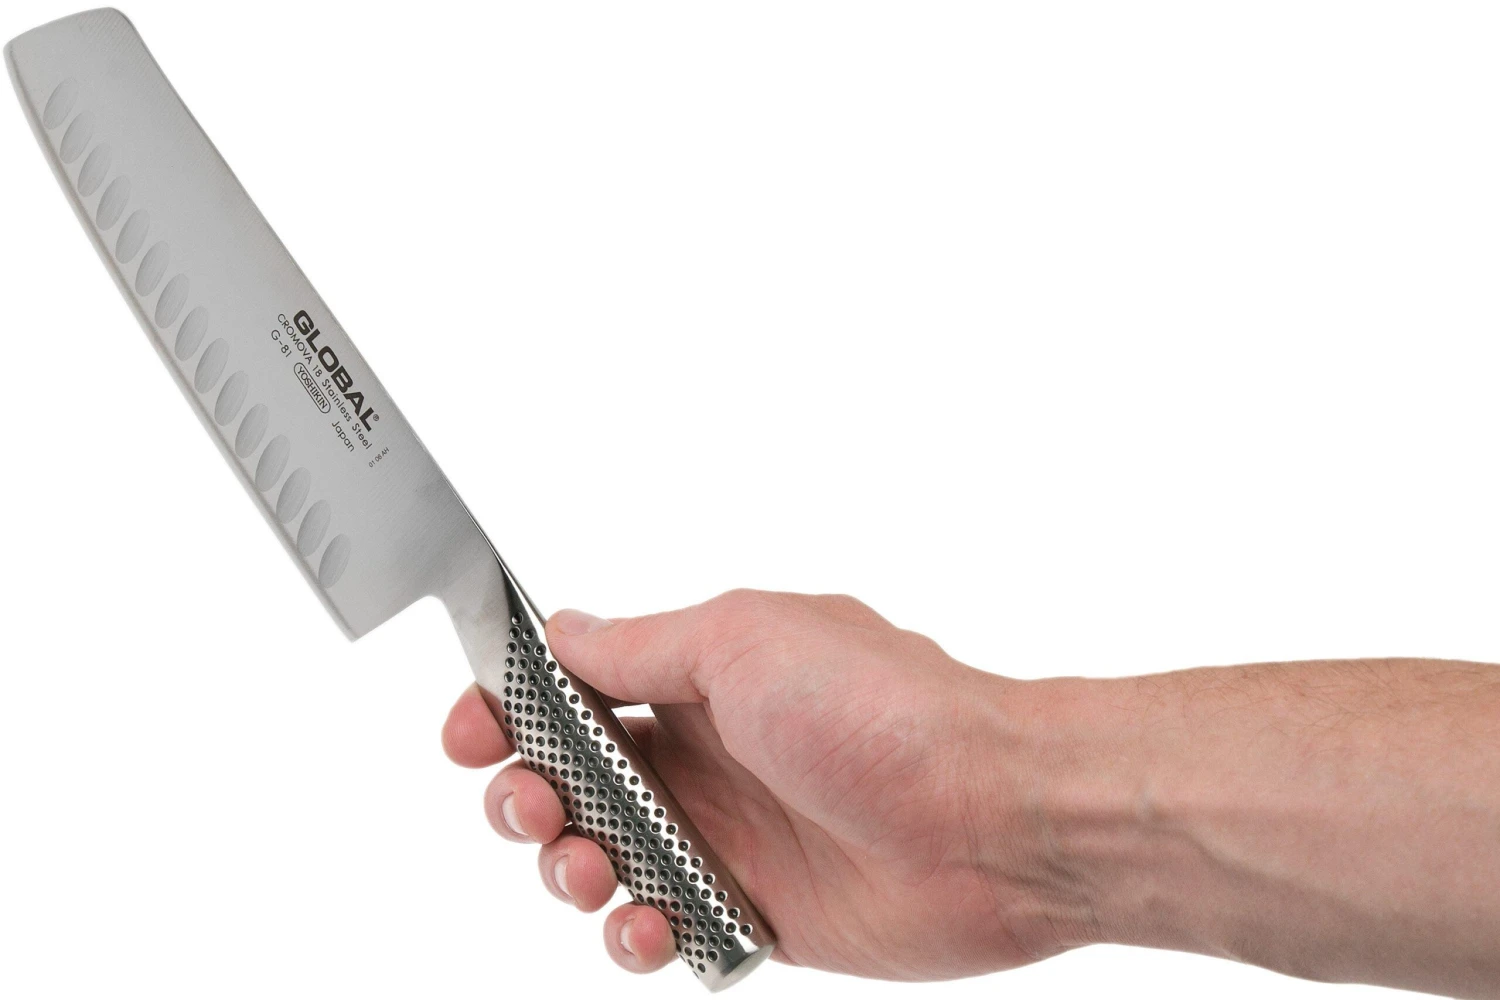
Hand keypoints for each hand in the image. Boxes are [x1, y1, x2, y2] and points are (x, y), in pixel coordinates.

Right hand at [441, 590, 1062, 977]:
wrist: (990, 818)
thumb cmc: (883, 710)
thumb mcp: (744, 641)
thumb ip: (641, 648)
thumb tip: (564, 632)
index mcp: (700, 679)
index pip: (575, 691)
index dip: (510, 712)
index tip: (470, 732)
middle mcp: (706, 757)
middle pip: (570, 782)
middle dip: (526, 796)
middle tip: (536, 805)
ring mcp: (727, 839)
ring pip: (601, 862)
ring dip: (569, 868)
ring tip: (593, 866)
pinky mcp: (753, 912)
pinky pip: (659, 931)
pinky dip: (634, 935)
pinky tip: (651, 923)